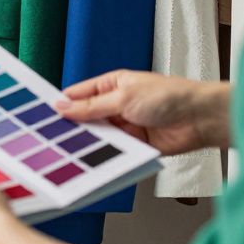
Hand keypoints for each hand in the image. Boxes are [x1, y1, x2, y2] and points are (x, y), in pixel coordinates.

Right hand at [56, 71, 232, 154]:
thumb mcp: (123, 97)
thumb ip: (91, 106)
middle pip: (86, 117)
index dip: (62, 104)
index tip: (44, 115)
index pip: (79, 94)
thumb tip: (63, 106)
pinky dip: (105, 154)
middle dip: (73, 126)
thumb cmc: (168, 96)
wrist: (199, 119)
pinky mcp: (134, 145)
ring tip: (69, 150)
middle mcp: (116, 104)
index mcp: (111, 84)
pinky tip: (93, 158)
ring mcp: (125, 125)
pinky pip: (113, 150)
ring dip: (89, 141)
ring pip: (98, 135)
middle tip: (52, 137)